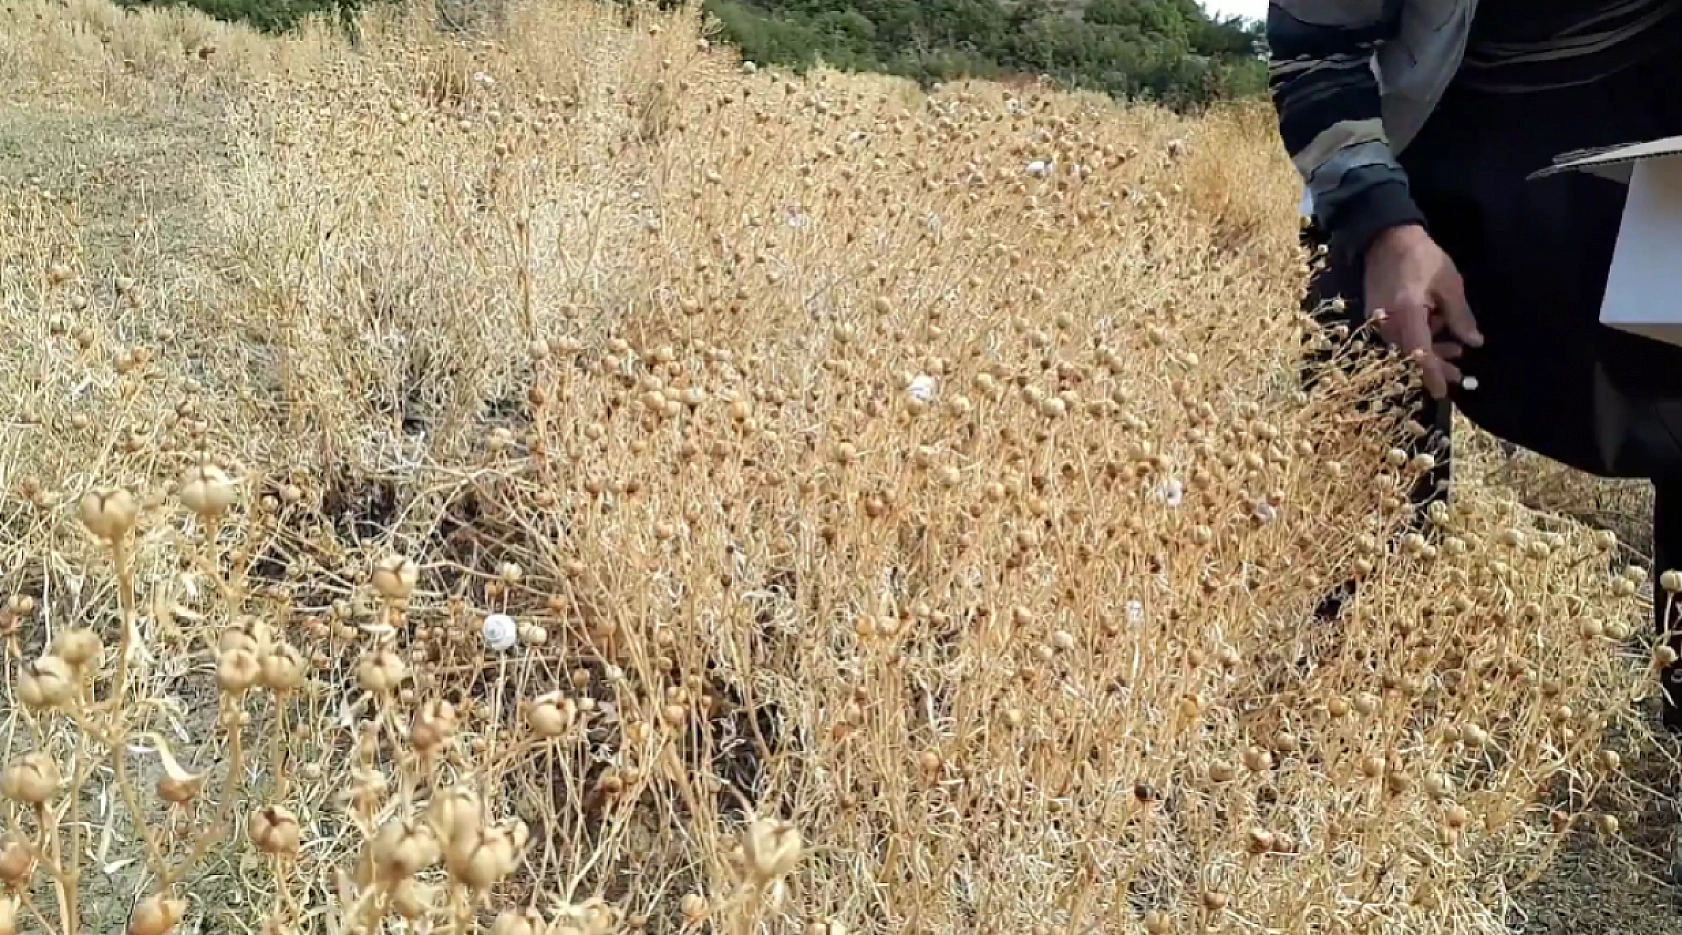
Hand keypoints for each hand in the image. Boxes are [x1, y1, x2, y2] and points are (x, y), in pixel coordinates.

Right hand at [1363, 224, 1482, 398]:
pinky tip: (1435, 330)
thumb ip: (1460, 317)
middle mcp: (1388, 322)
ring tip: (1454, 347)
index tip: (1441, 393)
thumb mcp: (1449, 284)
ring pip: (1406, 347)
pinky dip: (1418, 339)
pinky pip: (1399, 336)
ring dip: (1429, 351)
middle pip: (1411, 355)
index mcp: (1407, 313)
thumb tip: (1473, 343)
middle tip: (1459, 373)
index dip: (1431, 374)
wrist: (1385, 238)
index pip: (1419, 353)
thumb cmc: (1422, 257)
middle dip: (1436, 366)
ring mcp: (1379, 321)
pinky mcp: (1376, 317)